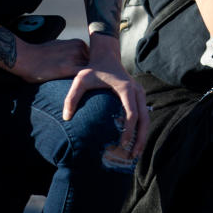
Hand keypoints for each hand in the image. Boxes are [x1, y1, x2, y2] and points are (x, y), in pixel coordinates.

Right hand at [11, 38, 88, 83]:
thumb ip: (71, 50)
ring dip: (88, 82)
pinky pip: (82, 79)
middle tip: (88, 85)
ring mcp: (75, 58)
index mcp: (78, 43)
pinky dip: (84, 86)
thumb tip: (79, 58)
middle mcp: (79, 49)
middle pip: (93, 66)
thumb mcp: (59, 45)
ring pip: (89, 73)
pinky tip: (80, 92)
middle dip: (91, 76)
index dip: (91, 69)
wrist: (25, 57)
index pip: (92, 59)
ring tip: (83, 89)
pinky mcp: (68, 69)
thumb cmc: (39, 53)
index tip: (88, 77)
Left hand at [63, 38, 149, 160]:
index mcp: (126, 89)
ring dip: (142, 137)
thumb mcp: (80, 80)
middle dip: (140, 139)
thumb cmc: (93, 69)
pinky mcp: (139, 97)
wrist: (107, 57)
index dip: (129, 130)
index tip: (122, 144)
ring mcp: (140, 94)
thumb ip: (72, 97)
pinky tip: (134, 142)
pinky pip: (143, 116)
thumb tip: (66, 117)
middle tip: (133, 156)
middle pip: (144, 119)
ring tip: (135, 154)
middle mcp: (137, 92)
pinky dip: (140, 130)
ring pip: (146, 119)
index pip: (132, 113)